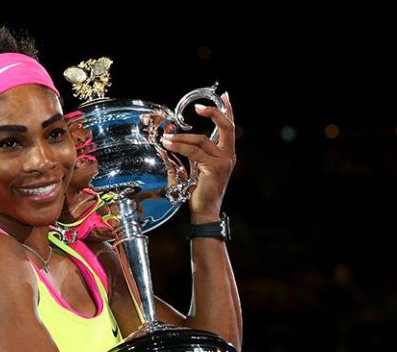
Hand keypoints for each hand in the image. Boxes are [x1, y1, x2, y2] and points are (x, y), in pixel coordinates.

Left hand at [161, 91, 236, 220]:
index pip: (229, 128)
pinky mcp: (214, 168)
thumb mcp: (195, 167)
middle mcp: (228, 155)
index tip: (224, 95)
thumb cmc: (198, 192)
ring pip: (203, 140)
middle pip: (226, 127)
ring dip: (182, 138)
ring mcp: (224, 161)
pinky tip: (169, 145)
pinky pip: (195, 152)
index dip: (228, 110)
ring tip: (166, 138)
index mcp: (226, 153)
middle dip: (214, 113)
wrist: (204, 211)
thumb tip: (170, 138)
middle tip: (198, 107)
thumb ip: (190, 152)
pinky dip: (180, 147)